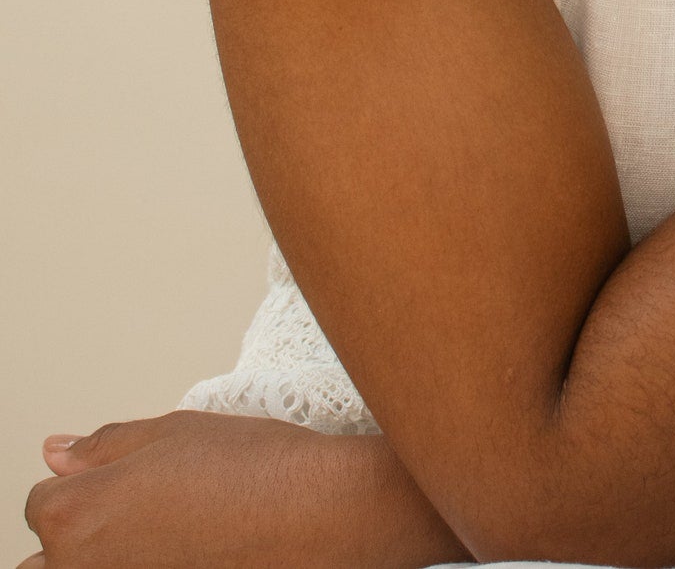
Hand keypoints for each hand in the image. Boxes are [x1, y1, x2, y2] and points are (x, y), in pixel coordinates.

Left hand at [20, 410, 468, 568]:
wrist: (320, 517)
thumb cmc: (256, 470)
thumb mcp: (176, 431)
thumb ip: (106, 445)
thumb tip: (58, 452)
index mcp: (76, 514)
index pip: (44, 501)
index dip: (88, 481)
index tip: (131, 477)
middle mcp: (82, 568)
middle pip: (51, 555)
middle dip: (85, 533)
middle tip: (149, 513)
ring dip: (110, 556)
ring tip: (170, 535)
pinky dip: (151, 566)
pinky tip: (191, 551)